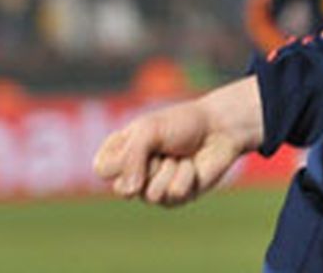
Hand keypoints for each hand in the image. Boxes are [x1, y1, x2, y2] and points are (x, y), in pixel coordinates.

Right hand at [92, 81, 258, 206]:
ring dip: (170, 170)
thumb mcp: (149, 129)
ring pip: (150, 194)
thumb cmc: (182, 124)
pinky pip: (173, 194)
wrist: (220, 128)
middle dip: (149, 165)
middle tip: (164, 150)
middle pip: (123, 188)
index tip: (141, 141)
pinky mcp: (174, 198)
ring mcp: (152, 188)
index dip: (122, 159)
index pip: (102, 170)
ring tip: (179, 157)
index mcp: (119, 153)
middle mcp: (132, 174)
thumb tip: (131, 192)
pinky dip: (186, 175)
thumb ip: (130, 156)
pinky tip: (191, 166)